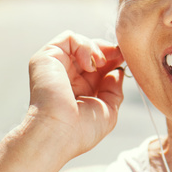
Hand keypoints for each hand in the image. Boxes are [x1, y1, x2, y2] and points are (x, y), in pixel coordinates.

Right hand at [26, 30, 124, 158]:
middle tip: (119, 55)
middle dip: (107, 51)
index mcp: (79, 90)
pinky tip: (89, 63)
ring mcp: (55, 66)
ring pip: (79, 42)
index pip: (97, 66)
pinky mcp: (46, 58)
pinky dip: (83, 44)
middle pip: (89, 52)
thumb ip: (113, 90)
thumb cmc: (80, 131)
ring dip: (95, 48)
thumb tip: (117, 71)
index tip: (125, 59)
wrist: (58, 133)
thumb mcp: (107, 110)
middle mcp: (66, 77)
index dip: (112, 60)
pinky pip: (68, 38)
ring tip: (100, 64)